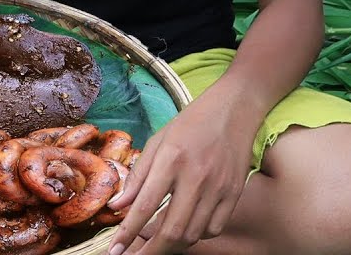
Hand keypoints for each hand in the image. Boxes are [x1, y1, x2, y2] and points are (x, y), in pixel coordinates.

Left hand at [107, 92, 256, 254]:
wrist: (233, 110)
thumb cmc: (189, 124)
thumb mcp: (156, 143)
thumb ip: (137, 177)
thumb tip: (117, 207)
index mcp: (171, 160)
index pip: (146, 205)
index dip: (128, 232)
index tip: (115, 250)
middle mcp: (196, 176)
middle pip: (173, 230)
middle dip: (151, 251)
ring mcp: (219, 187)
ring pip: (194, 233)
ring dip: (172, 245)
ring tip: (156, 246)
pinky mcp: (234, 193)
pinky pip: (214, 228)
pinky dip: (197, 235)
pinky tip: (185, 230)